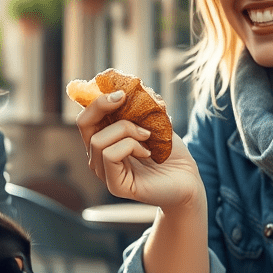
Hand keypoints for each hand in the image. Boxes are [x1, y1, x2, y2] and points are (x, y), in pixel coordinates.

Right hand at [74, 91, 202, 209]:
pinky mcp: (114, 185)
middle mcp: (98, 156)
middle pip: (84, 123)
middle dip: (101, 106)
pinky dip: (131, 146)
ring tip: (147, 136)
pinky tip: (148, 152)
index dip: (97, 100)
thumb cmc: (170, 152)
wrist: (188, 178)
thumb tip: (125, 87)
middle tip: (124, 99)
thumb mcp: (152, 121)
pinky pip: (110, 155)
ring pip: (98, 140)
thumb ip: (136, 107)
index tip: (121, 93)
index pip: (86, 116)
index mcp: (105, 139)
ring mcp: (104, 172)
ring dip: (126, 130)